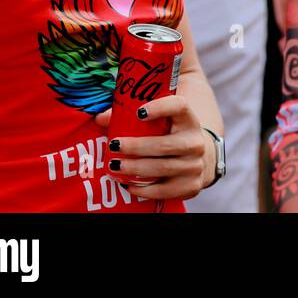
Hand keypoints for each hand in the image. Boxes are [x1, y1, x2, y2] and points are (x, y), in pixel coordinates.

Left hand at [95, 95, 215, 200]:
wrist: (197, 159)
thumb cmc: (170, 136)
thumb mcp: (160, 122)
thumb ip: (131, 116)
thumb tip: (100, 119)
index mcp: (188, 120)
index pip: (180, 106)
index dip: (161, 108)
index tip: (138, 113)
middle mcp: (195, 141)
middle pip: (165, 145)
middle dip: (136, 147)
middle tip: (113, 146)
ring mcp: (195, 165)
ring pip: (162, 168)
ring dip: (135, 168)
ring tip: (115, 166)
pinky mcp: (191, 185)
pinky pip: (164, 190)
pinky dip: (144, 189)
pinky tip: (129, 185)